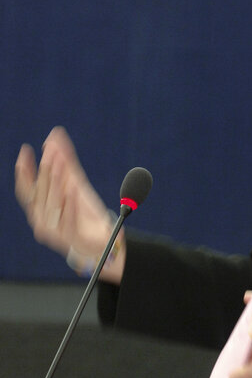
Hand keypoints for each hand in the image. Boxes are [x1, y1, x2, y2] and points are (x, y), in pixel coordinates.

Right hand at [14, 126, 123, 281]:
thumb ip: (66, 162)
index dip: (24, 170)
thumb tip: (55, 136)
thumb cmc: (84, 212)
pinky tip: (72, 189)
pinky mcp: (70, 238)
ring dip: (55, 181)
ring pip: (52, 204)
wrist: (100, 241)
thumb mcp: (75, 183)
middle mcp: (41, 221)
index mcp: (38, 209)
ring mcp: (54, 231)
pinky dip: (70, 203)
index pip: (25, 189)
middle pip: (40, 193)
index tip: (26, 150)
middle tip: (50, 152)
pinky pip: (69, 219)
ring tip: (59, 163)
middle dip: (44, 171)